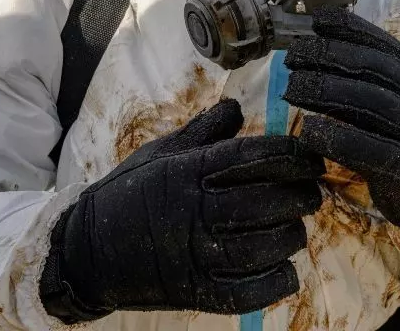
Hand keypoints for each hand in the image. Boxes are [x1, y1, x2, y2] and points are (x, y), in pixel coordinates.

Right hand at [40, 99, 323, 322]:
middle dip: (301, 195)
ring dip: (292, 235)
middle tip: (312, 192)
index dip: (293, 155)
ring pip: (265, 245)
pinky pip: (249, 291)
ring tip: (297, 227)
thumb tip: (237, 107)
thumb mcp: (162, 152)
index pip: (256, 157)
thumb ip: (204, 130)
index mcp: (190, 172)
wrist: (86, 252)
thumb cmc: (130, 193)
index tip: (312, 158)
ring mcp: (196, 255)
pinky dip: (275, 281)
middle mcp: (196, 211)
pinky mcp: (196, 292)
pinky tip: (284, 268)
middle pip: (268, 201)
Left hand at [282, 7, 399, 232]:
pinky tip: (307, 130)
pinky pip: (368, 149)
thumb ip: (369, 82)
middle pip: (375, 70)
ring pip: (372, 103)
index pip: (385, 46)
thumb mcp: (397, 104)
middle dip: (330, 56)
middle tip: (292, 56)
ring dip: (326, 90)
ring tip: (292, 87)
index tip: (316, 21)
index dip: (350, 30)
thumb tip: (323, 49)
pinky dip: (335, 137)